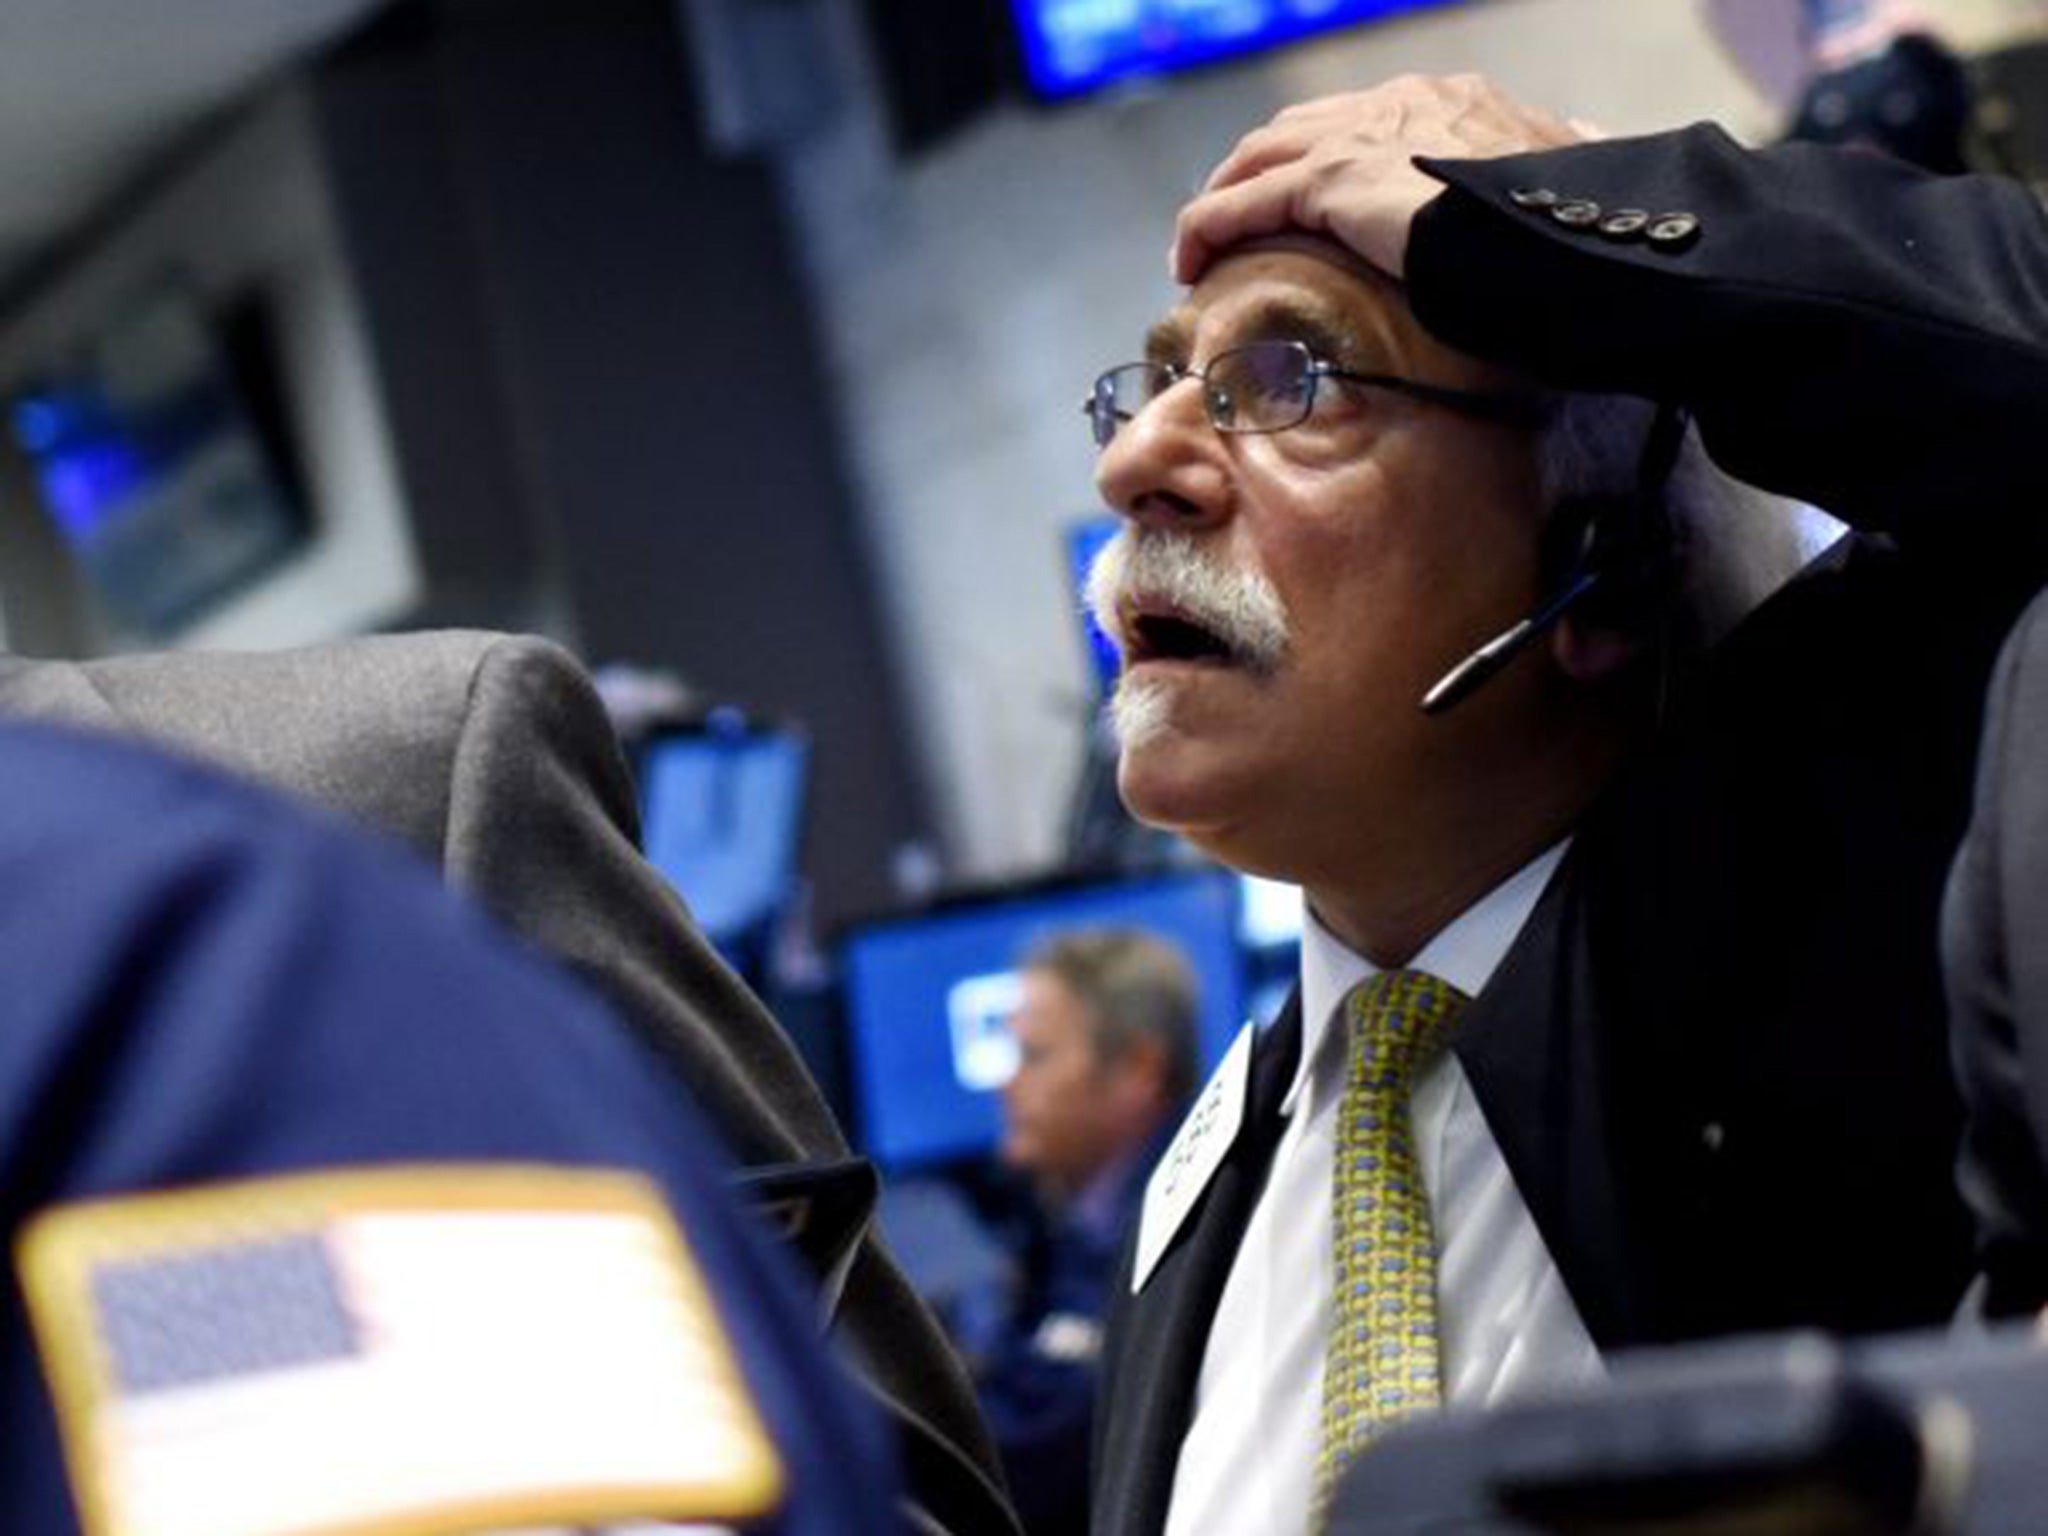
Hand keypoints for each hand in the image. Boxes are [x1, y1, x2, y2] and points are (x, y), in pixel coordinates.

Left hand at [1171, 74, 1589, 285]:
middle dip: (1253, 174)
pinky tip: (1190, 261)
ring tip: (1198, 253)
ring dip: (1219, 201)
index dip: (1315, 159)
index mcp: (1451, 103)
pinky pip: (1243, 203)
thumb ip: (1555, 167)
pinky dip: (1207, 227)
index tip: (1299, 204)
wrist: (1557, 234)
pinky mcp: (1329, 179)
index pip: (1358, 121)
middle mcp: (1398, 104)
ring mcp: (1359, 138)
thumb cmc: (1568, 225)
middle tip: (1231, 228)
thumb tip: (1585, 155)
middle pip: (1294, 130)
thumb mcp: (1562, 186)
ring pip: (1257, 159)